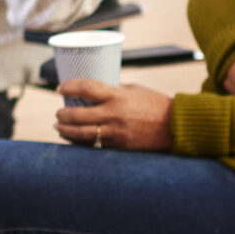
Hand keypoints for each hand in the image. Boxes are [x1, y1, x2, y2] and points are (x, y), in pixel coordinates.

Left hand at [55, 81, 173, 151]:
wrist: (176, 127)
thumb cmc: (156, 104)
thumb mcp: (134, 90)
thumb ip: (113, 90)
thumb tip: (94, 89)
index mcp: (117, 96)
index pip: (85, 88)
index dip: (69, 87)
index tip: (60, 88)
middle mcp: (114, 115)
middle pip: (77, 115)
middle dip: (62, 115)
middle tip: (58, 113)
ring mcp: (115, 132)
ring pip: (81, 134)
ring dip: (65, 131)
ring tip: (58, 127)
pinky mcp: (119, 146)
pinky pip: (93, 145)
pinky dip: (79, 142)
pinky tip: (72, 139)